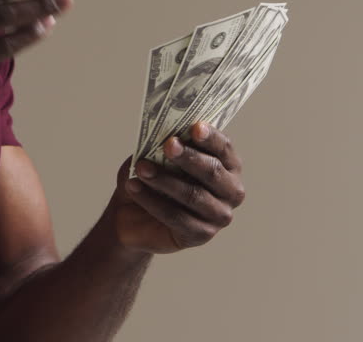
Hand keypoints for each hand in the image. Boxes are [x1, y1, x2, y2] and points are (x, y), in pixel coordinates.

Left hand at [112, 122, 245, 253]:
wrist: (132, 213)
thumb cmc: (153, 175)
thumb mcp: (156, 155)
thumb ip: (166, 145)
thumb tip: (168, 136)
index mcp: (228, 165)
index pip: (224, 148)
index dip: (210, 137)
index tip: (195, 126)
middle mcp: (231, 191)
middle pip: (213, 172)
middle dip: (189, 157)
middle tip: (168, 144)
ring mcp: (219, 216)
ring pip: (193, 195)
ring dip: (165, 179)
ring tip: (141, 167)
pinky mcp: (201, 235)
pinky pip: (176, 217)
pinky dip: (152, 200)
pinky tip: (133, 186)